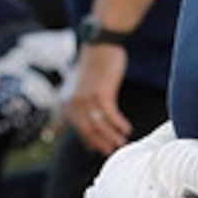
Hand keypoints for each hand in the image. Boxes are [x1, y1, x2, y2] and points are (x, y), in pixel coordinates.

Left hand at [65, 41, 132, 155]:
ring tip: (122, 143)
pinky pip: (111, 115)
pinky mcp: (102, 93)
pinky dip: (119, 124)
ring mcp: (88, 99)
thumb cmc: (94, 64)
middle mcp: (76, 103)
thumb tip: (90, 116)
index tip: (97, 150)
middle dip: (100, 142)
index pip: (78, 128)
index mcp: (70, 102)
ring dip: (112, 136)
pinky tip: (127, 129)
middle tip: (112, 151)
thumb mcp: (82, 85)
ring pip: (99, 125)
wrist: (100, 46)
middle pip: (88, 130)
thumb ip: (82, 101)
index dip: (88, 141)